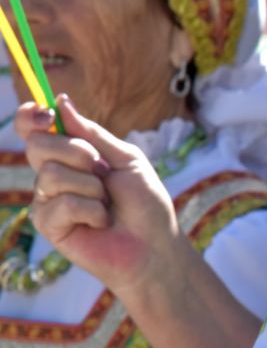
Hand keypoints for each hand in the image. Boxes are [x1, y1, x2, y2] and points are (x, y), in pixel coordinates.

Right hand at [15, 95, 185, 296]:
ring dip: (91, 187)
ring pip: (50, 174)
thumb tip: (61, 102)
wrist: (155, 246)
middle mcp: (53, 174)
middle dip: (77, 153)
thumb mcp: (127, 160)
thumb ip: (93, 134)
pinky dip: (90, 210)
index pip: (33, 129)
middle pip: (37, 145)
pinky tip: (101, 222)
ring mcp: (47, 199)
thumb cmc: (146, 205)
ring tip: (107, 204)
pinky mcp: (48, 224)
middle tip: (102, 171)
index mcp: (69, 155)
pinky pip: (61, 203)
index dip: (30, 117)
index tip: (43, 112)